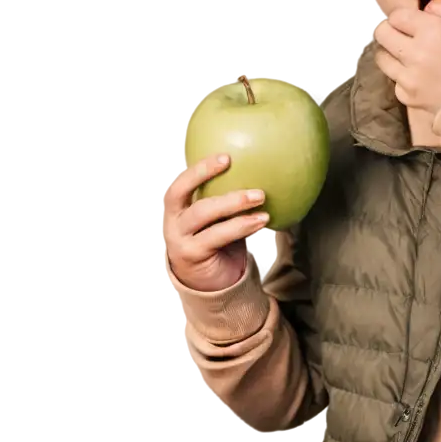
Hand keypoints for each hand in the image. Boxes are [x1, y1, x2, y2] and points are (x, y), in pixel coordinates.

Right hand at [161, 154, 268, 292]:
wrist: (213, 284)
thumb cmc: (220, 246)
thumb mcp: (222, 221)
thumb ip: (231, 203)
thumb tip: (266, 177)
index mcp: (178, 209)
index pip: (180, 182)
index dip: (199, 168)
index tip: (225, 157)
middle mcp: (173, 221)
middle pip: (182, 194)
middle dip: (208, 177)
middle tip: (236, 167)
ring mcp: (179, 239)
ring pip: (203, 213)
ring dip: (233, 203)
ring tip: (260, 197)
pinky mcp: (192, 254)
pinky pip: (217, 236)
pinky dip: (241, 225)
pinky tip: (261, 221)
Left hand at [372, 0, 440, 115]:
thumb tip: (435, 4)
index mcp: (431, 29)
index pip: (397, 15)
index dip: (403, 18)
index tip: (411, 23)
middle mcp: (413, 51)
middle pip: (382, 34)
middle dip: (390, 32)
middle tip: (402, 37)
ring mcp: (408, 76)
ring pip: (382, 58)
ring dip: (392, 54)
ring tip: (404, 57)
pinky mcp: (407, 96)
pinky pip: (395, 82)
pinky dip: (402, 79)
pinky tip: (416, 78)